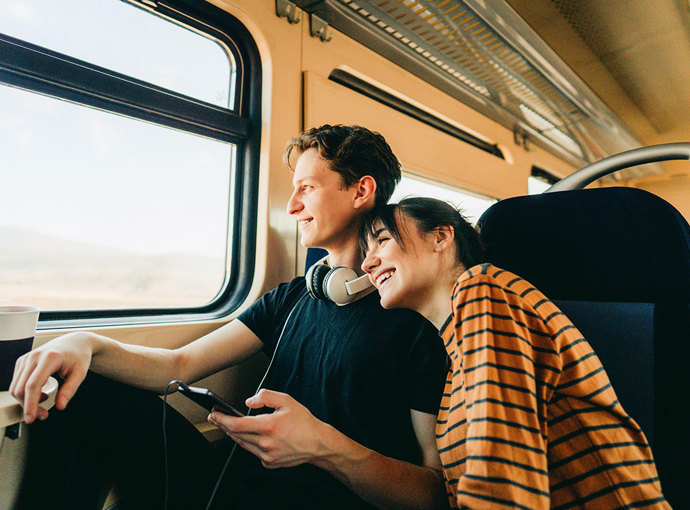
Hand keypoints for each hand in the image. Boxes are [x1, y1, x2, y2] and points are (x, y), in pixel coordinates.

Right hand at [9, 332, 92, 423]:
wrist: (75, 342)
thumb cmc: (78, 357)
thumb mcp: (80, 374)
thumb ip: (70, 390)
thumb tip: (60, 406)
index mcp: (50, 358)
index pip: (33, 385)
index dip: (30, 404)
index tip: (31, 418)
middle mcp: (34, 356)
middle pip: (21, 388)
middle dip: (29, 406)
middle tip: (44, 415)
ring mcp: (26, 358)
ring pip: (16, 387)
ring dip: (26, 401)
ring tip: (44, 402)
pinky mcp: (22, 361)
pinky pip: (17, 382)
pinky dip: (25, 393)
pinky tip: (40, 393)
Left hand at [208, 389, 328, 468]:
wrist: (318, 443)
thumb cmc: (304, 422)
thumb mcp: (287, 401)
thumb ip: (265, 397)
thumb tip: (248, 402)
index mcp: (269, 426)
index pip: (237, 424)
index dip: (222, 419)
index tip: (214, 413)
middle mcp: (266, 443)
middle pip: (236, 435)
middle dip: (223, 425)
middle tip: (215, 416)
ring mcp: (267, 455)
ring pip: (242, 444)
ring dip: (233, 434)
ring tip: (227, 424)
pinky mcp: (269, 463)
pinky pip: (253, 451)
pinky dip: (248, 442)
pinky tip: (248, 435)